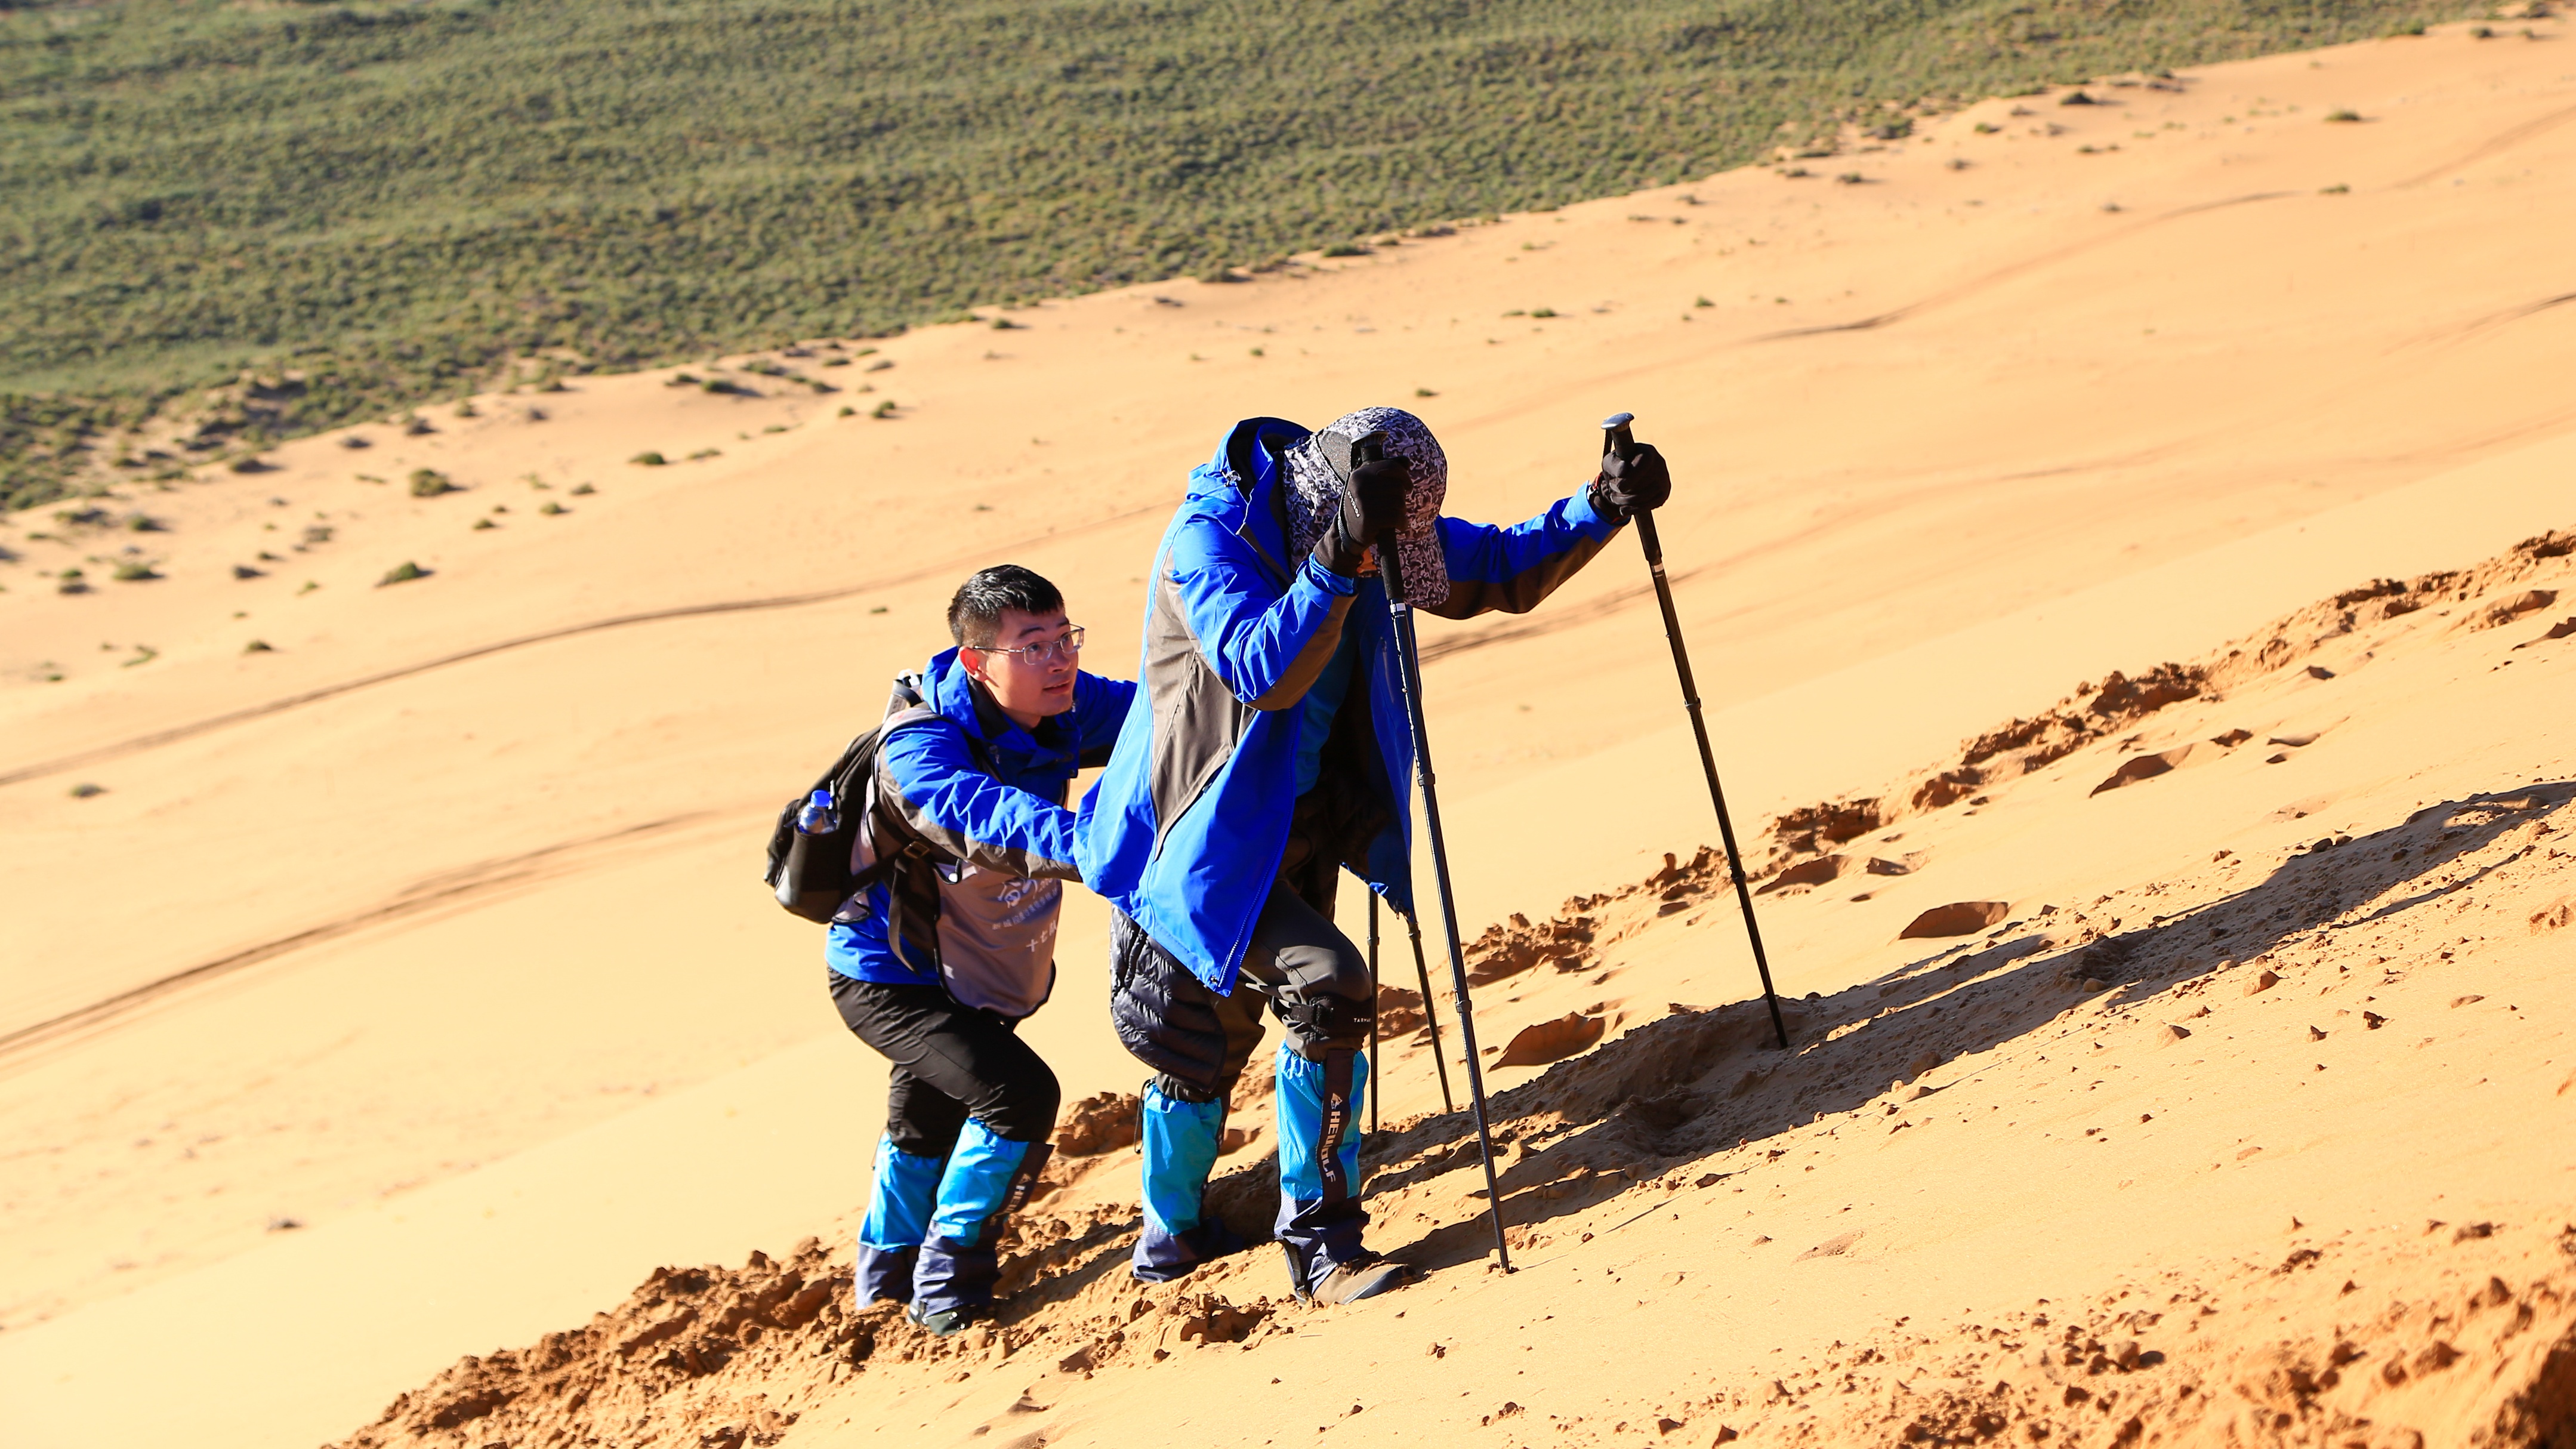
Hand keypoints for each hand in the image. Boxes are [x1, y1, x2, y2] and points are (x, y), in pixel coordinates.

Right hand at [1313, 454, 1412, 575]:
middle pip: (1398, 486)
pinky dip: (1402, 523)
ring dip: (1402, 513)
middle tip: (1395, 508)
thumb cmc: (1365, 507)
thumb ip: (1388, 472)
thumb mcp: (1371, 486)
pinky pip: (1396, 517)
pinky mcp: (1367, 518)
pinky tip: (1399, 526)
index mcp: (1361, 473)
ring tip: (1396, 518)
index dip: (1404, 476)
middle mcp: (1360, 484)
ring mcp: (1363, 501)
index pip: (1391, 466)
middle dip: (1401, 499)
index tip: (1408, 487)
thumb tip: (1406, 461)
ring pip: (1399, 502)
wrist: (1348, 534)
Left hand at [1590, 442, 1670, 519]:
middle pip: (1641, 484)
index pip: (1642, 466)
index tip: (1614, 486)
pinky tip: (1622, 509)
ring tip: (1614, 498)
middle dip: (1622, 492)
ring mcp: (1664, 480)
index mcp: (1647, 452)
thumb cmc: (1618, 465)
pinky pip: (1649, 505)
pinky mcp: (1663, 494)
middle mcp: (1660, 464)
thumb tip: (1623, 471)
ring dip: (1625, 501)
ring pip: (1644, 497)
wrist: (1628, 473)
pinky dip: (1633, 509)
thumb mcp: (1611, 462)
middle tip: (1611, 492)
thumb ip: (1614, 465)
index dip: (1628, 480)